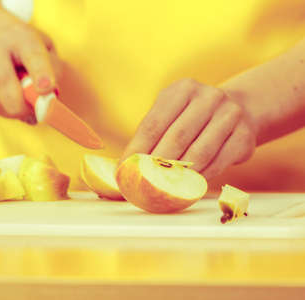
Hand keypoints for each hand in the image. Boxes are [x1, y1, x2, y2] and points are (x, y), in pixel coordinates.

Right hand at [0, 22, 61, 122]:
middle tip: (33, 114)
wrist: (1, 41)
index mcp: (22, 36)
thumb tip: (42, 100)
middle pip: (3, 82)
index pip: (32, 57)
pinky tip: (6, 100)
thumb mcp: (49, 57)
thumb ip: (52, 75)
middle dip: (21, 107)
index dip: (40, 75)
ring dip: (10, 112)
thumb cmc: (31, 55)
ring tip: (21, 106)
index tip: (47, 90)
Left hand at [121, 79, 257, 178]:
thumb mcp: (171, 113)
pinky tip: (185, 186)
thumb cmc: (192, 117)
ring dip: (178, 174)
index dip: (137, 149)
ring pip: (199, 153)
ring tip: (161, 189)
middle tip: (142, 183)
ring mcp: (231, 115)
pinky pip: (217, 163)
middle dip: (156, 164)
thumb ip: (150, 135)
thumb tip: (121, 166)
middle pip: (177, 137)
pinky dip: (199, 178)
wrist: (240, 109)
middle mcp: (209, 97)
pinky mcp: (245, 137)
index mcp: (183, 89)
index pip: (154, 123)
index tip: (124, 169)